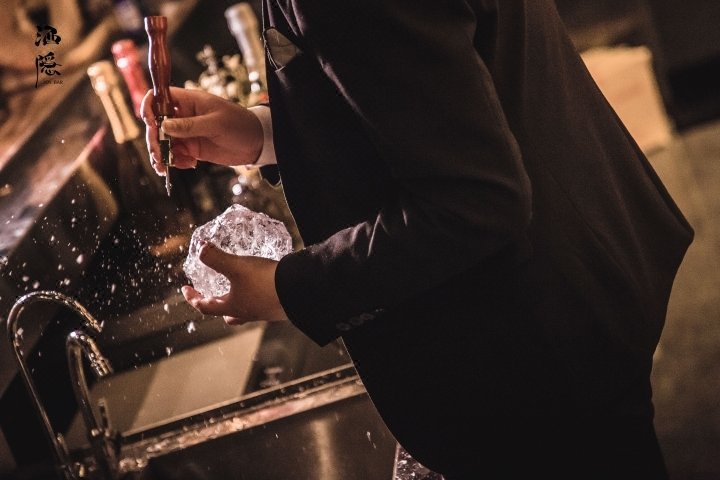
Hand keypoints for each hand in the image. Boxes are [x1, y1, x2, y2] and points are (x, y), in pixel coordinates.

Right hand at [140, 87, 263, 174]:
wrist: (257, 142)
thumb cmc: (240, 124)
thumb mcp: (216, 124)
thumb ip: (190, 126)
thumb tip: (164, 126)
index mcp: (189, 101)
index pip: (160, 98)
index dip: (150, 107)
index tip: (150, 122)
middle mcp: (183, 116)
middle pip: (157, 124)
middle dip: (154, 139)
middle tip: (159, 154)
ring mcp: (186, 133)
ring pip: (163, 142)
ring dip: (161, 154)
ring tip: (165, 167)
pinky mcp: (192, 148)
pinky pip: (175, 155)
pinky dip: (175, 162)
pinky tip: (188, 165)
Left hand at [181, 241, 287, 324]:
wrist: (298, 291)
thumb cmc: (265, 282)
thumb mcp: (237, 266)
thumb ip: (216, 258)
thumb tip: (200, 249)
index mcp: (232, 306)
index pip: (205, 306)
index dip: (192, 297)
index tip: (186, 289)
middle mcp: (247, 313)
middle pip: (226, 314)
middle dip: (216, 304)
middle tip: (211, 296)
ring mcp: (264, 312)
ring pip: (245, 312)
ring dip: (237, 303)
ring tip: (237, 292)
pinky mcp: (278, 307)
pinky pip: (262, 305)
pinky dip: (256, 298)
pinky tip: (262, 288)